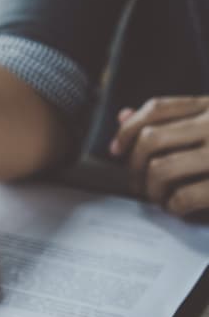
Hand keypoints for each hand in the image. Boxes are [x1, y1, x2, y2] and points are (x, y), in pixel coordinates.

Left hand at [110, 96, 208, 215]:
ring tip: (157, 198)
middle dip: (135, 166)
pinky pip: (183, 196)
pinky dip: (173, 206)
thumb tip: (123, 116)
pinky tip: (177, 208)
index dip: (127, 130)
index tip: (116, 151)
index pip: (156, 108)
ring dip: (151, 189)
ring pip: (160, 168)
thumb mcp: (208, 127)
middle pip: (151, 138)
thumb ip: (171, 120)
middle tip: (137, 184)